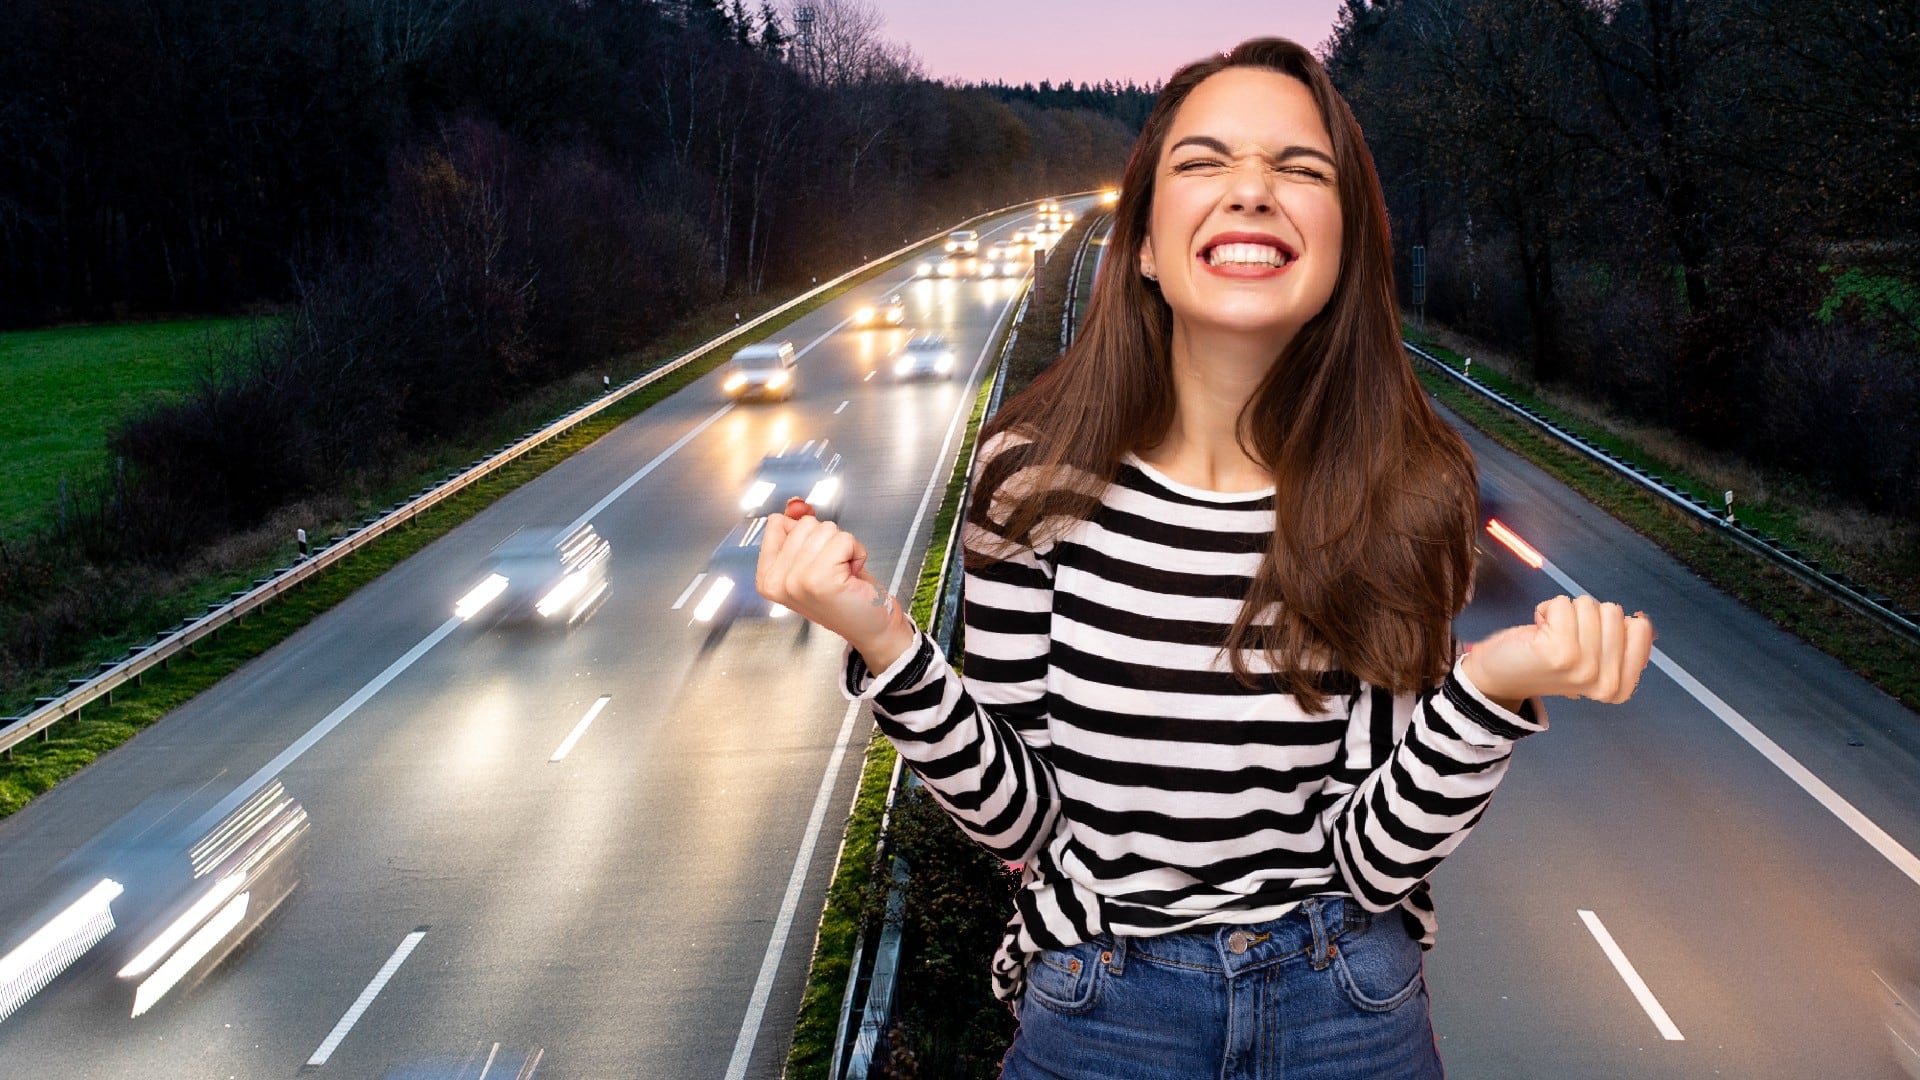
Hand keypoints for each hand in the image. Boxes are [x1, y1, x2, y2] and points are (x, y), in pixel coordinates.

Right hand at [757, 498, 915, 669]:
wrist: (871, 627)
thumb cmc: (846, 596)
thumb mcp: (813, 559)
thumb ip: (798, 530)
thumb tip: (795, 504)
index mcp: (767, 577)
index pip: (778, 523)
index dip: (807, 534)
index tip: (816, 559)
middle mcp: (776, 582)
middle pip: (804, 524)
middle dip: (827, 541)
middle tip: (834, 570)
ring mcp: (795, 581)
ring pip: (825, 529)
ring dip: (844, 547)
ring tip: (843, 573)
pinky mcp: (819, 579)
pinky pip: (843, 539)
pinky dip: (856, 551)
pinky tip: (852, 575)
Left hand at [1462, 595, 1654, 710]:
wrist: (1499, 677)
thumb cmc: (1546, 661)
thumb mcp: (1593, 659)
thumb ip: (1621, 644)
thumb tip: (1642, 621)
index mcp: (1620, 687)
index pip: (1641, 628)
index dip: (1610, 624)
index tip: (1587, 643)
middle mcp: (1606, 682)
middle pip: (1615, 612)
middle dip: (1586, 617)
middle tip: (1564, 639)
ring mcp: (1584, 668)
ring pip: (1589, 605)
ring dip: (1566, 613)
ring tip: (1550, 635)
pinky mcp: (1560, 650)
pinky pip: (1564, 603)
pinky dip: (1548, 608)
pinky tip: (1538, 630)